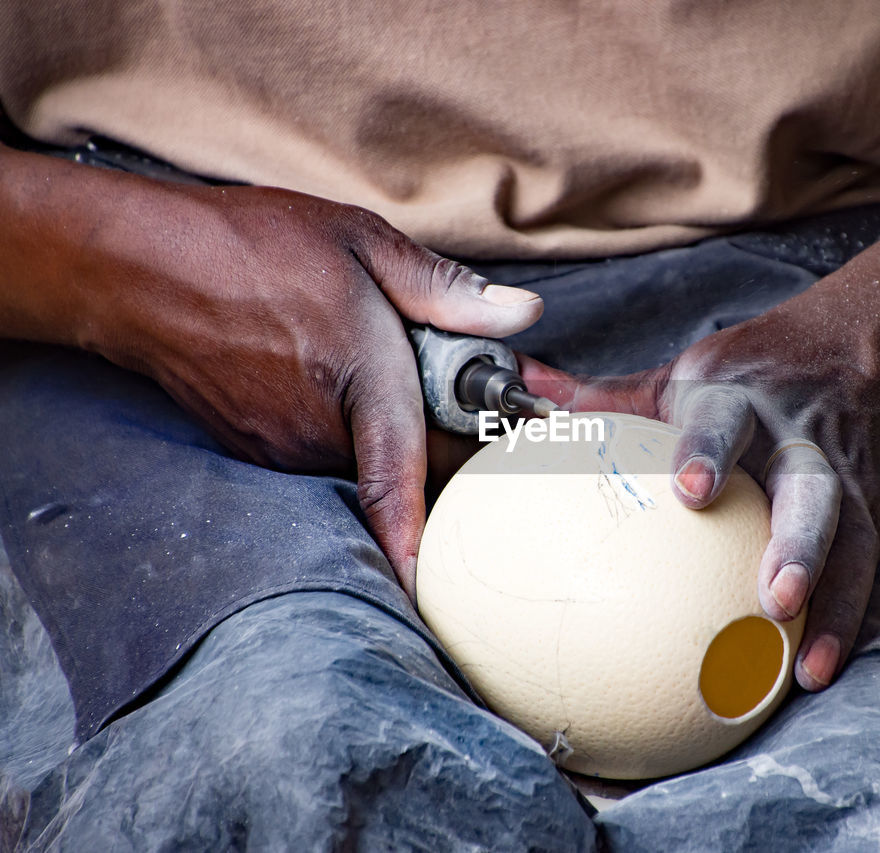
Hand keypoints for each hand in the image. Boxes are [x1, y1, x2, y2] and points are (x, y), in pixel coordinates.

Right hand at [73, 181, 542, 593]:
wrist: (140, 268)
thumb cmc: (250, 246)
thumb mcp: (361, 243)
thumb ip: (446, 290)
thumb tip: (523, 316)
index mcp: (360, 380)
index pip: (410, 476)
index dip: (435, 533)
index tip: (446, 583)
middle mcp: (321, 433)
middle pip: (421, 459)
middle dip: (465, 432)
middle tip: (508, 390)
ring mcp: (288, 450)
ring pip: (377, 454)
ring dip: (409, 425)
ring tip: (399, 362)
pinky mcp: (263, 450)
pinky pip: (336, 448)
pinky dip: (359, 423)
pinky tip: (345, 372)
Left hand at [520, 288, 879, 690]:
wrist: (873, 345)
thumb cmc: (757, 367)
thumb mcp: (685, 372)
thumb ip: (606, 395)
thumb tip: (521, 392)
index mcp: (740, 397)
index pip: (723, 420)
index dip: (707, 452)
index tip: (690, 491)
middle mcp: (797, 438)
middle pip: (807, 487)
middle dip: (798, 539)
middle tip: (776, 596)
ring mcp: (842, 477)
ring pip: (847, 537)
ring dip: (829, 598)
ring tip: (803, 660)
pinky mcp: (872, 510)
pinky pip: (862, 567)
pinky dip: (843, 619)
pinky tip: (814, 668)